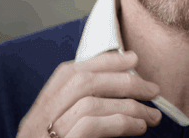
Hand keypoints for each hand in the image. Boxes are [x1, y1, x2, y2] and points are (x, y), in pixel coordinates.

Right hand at [17, 51, 161, 137]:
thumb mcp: (66, 135)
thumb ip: (84, 114)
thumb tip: (123, 90)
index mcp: (38, 115)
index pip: (68, 72)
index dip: (102, 61)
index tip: (132, 59)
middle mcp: (35, 123)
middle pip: (81, 81)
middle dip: (122, 79)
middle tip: (152, 88)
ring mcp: (44, 137)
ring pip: (89, 101)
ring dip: (129, 104)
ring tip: (154, 114)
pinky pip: (92, 125)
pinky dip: (121, 121)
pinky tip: (140, 127)